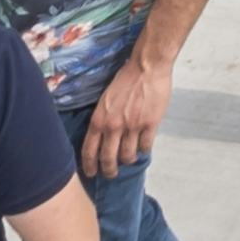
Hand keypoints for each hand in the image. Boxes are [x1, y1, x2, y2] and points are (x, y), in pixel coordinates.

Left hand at [83, 55, 168, 177]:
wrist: (147, 67)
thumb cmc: (126, 78)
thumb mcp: (105, 99)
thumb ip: (103, 119)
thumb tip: (103, 136)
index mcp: (99, 119)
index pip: (89, 151)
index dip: (89, 165)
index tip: (91, 173)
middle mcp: (113, 126)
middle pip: (108, 159)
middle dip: (109, 171)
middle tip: (110, 174)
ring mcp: (132, 127)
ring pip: (128, 156)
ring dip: (128, 160)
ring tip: (129, 159)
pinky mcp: (150, 125)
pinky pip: (145, 146)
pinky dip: (144, 149)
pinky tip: (143, 146)